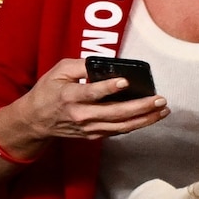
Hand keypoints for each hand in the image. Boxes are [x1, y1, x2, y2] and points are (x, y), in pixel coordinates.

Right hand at [17, 58, 167, 142]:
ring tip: (163, 110)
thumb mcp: (58, 71)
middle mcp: (80, 115)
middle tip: (159, 99)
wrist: (36, 121)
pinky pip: (119, 131)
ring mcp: (88, 128)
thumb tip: (106, 63)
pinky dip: (137, 124)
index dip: (108, 88)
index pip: (91, 93)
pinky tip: (151, 117)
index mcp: (69, 96)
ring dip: (145, 119)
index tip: (125, 81)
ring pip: (121, 126)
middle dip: (140, 106)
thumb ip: (80, 65)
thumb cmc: (48, 91)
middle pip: (114, 113)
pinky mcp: (94, 135)